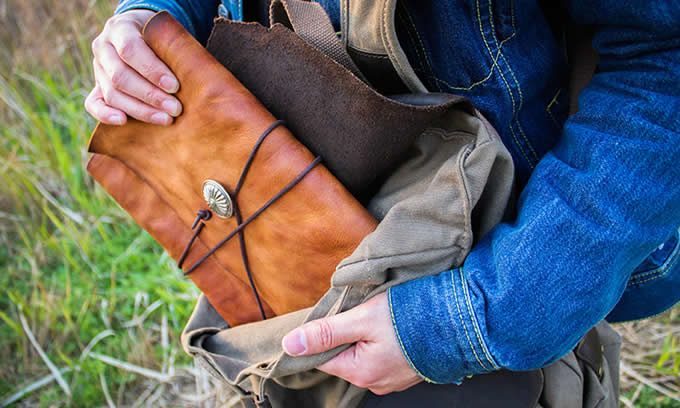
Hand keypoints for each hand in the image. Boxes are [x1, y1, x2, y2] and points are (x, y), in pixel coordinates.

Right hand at [85, 9, 182, 125]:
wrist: (139, 34)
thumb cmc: (159, 38)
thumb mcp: (163, 34)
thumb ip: (170, 50)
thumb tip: (196, 77)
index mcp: (119, 28)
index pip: (131, 49)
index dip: (152, 70)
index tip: (175, 87)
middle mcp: (103, 47)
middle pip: (120, 76)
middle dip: (151, 96)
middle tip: (175, 109)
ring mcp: (97, 68)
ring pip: (111, 93)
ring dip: (139, 110)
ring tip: (165, 119)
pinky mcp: (96, 87)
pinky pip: (93, 104)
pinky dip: (106, 115)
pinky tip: (123, 121)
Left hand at [281, 292, 421, 394]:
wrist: (463, 320)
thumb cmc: (412, 317)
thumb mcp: (362, 318)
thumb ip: (326, 332)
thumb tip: (290, 345)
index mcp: (360, 372)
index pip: (320, 356)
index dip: (319, 333)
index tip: (330, 313)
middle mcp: (375, 382)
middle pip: (342, 355)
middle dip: (344, 332)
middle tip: (359, 309)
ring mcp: (393, 378)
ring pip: (363, 353)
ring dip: (364, 334)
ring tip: (380, 315)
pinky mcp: (408, 369)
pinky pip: (383, 355)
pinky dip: (382, 339)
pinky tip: (393, 324)